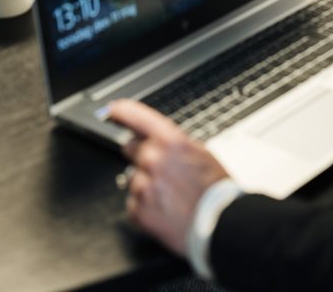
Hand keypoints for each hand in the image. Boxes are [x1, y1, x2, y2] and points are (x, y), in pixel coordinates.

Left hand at [108, 100, 229, 254]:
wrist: (220, 223)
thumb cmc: (214, 189)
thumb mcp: (199, 153)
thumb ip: (173, 143)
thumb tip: (156, 138)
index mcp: (170, 141)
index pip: (136, 117)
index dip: (122, 111)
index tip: (113, 110)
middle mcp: (152, 159)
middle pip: (129, 148)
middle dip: (141, 155)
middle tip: (159, 169)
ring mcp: (143, 185)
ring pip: (132, 178)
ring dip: (145, 184)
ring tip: (167, 195)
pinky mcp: (138, 210)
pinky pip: (132, 203)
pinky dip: (144, 206)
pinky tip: (162, 209)